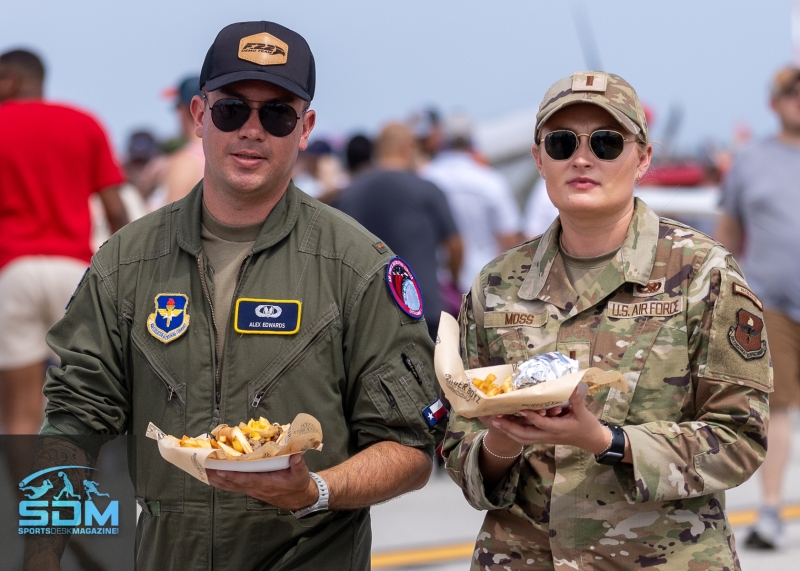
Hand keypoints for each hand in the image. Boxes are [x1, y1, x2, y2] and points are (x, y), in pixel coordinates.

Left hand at [206, 454, 317, 510]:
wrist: (297, 498)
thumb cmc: (298, 484)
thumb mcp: (301, 474)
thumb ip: (298, 465)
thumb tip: (296, 456)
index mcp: (266, 484)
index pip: (247, 479)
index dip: (233, 475)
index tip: (221, 470)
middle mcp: (256, 488)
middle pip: (233, 483)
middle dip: (218, 476)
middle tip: (204, 466)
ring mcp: (251, 489)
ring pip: (230, 486)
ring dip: (217, 479)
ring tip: (203, 470)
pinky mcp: (250, 488)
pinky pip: (233, 486)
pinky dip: (222, 482)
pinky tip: (213, 477)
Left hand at [490, 387, 610, 454]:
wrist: (591, 440)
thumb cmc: (587, 425)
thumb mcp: (584, 412)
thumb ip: (577, 399)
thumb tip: (573, 385)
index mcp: (558, 428)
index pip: (542, 423)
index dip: (531, 417)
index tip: (519, 409)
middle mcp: (549, 435)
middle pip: (526, 435)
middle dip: (510, 427)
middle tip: (496, 418)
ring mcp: (545, 438)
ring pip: (523, 439)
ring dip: (509, 431)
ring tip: (495, 422)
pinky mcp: (543, 438)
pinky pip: (526, 438)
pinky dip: (514, 433)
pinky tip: (505, 426)